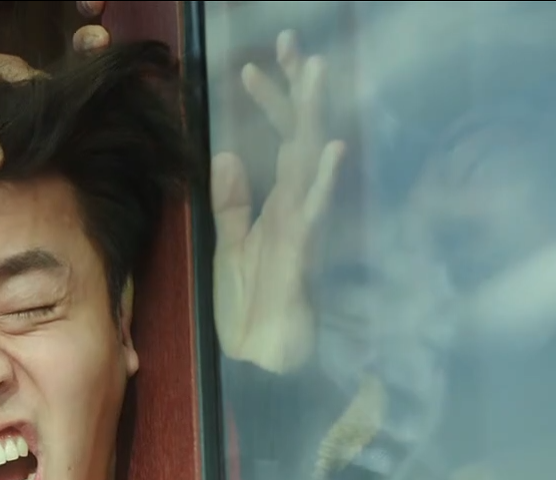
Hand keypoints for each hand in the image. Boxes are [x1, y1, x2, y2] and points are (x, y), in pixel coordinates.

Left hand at [211, 30, 346, 373]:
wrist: (261, 360)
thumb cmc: (251, 307)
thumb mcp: (229, 246)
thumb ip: (232, 203)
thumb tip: (228, 154)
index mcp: (276, 203)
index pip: (275, 139)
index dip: (267, 101)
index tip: (252, 63)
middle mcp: (293, 206)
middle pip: (296, 136)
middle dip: (292, 91)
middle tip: (290, 43)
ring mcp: (300, 226)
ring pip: (307, 160)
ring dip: (310, 116)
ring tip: (313, 72)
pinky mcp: (301, 252)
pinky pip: (311, 211)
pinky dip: (320, 179)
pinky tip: (328, 149)